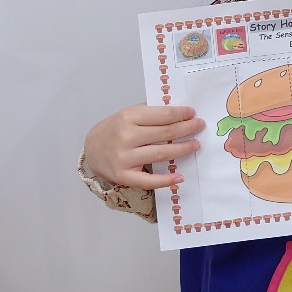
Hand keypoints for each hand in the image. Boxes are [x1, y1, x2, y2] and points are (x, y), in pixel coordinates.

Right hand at [83, 104, 204, 188]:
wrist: (91, 150)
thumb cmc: (114, 130)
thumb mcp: (128, 114)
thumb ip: (150, 112)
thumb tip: (179, 112)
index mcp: (127, 117)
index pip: (162, 115)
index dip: (180, 114)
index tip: (192, 113)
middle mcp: (126, 137)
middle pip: (164, 133)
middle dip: (186, 129)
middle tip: (200, 126)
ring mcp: (124, 158)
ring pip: (161, 153)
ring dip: (182, 149)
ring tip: (195, 145)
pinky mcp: (124, 176)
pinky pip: (149, 180)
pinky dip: (166, 180)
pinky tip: (179, 176)